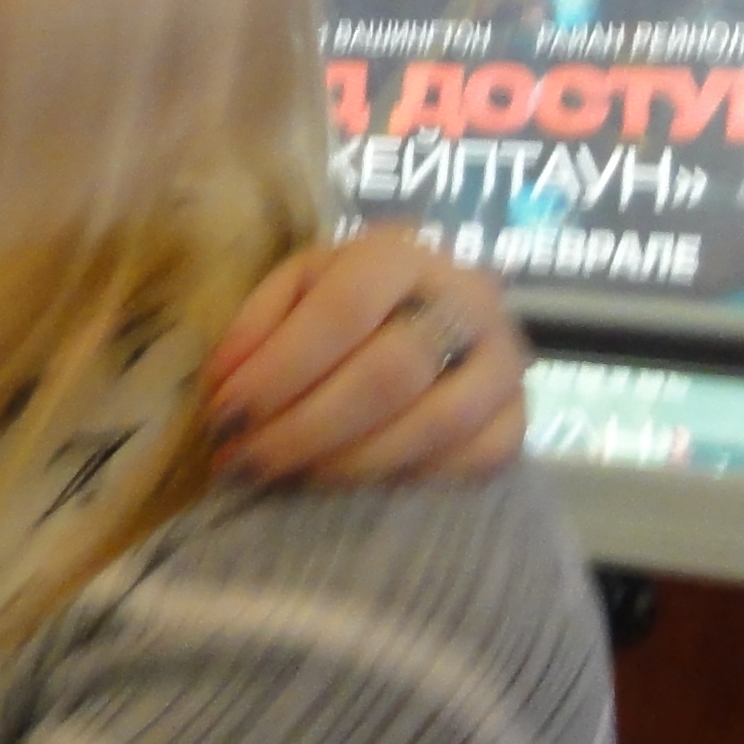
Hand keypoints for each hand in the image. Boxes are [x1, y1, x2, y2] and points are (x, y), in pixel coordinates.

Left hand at [202, 232, 527, 485]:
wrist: (424, 320)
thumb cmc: (341, 305)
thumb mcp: (292, 293)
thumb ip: (255, 327)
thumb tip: (225, 385)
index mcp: (398, 253)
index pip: (343, 311)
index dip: (279, 370)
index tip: (223, 419)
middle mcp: (465, 298)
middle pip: (390, 374)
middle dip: (304, 430)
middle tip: (245, 464)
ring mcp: (503, 360)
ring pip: (436, 424)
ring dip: (349, 465)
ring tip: (288, 481)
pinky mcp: (520, 416)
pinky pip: (477, 460)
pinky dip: (410, 482)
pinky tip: (354, 490)